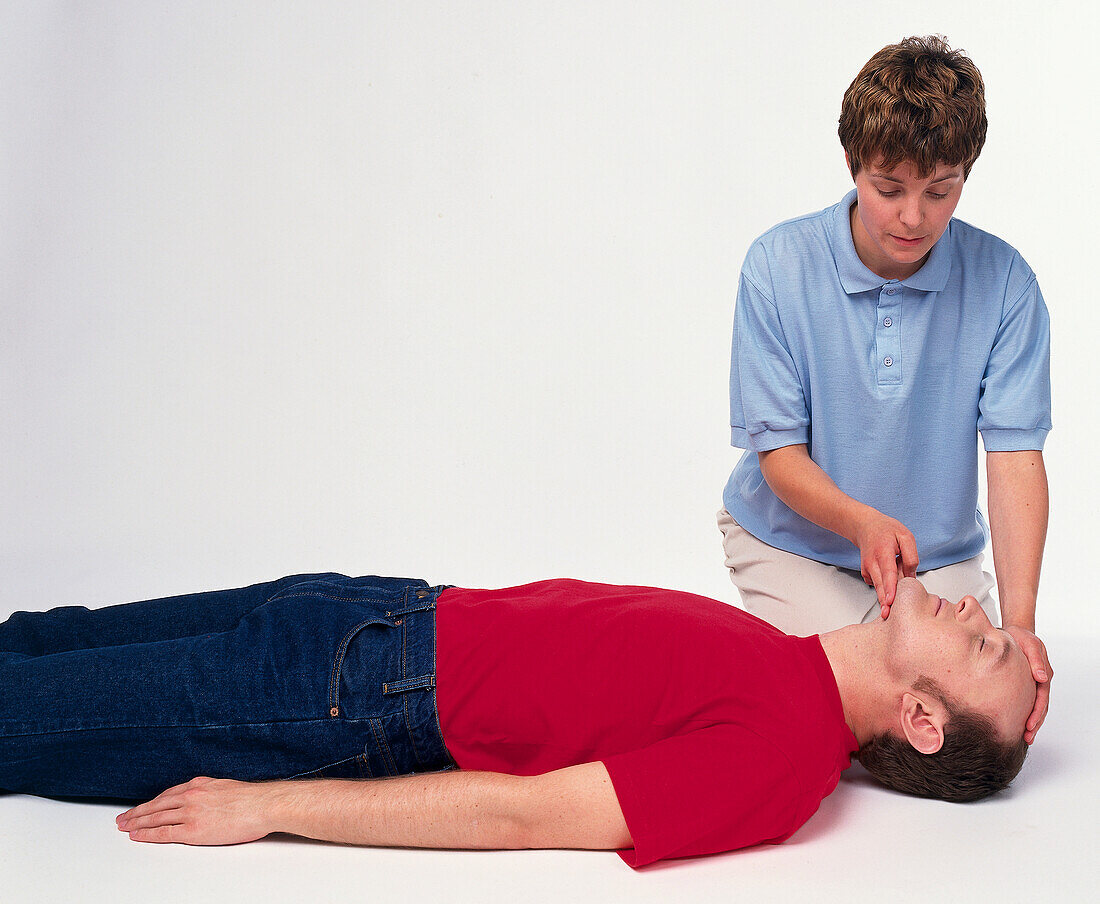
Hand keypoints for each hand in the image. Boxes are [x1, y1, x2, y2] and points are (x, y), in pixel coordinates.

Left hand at [117, 776, 274, 844]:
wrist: (262, 805)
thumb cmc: (252, 799)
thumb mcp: (226, 787)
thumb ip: (210, 793)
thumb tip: (205, 801)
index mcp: (199, 784)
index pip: (167, 794)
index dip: (151, 802)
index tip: (141, 807)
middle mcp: (191, 795)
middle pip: (156, 805)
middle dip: (137, 812)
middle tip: (123, 818)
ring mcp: (190, 812)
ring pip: (155, 818)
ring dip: (136, 823)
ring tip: (124, 827)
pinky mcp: (193, 829)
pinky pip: (163, 833)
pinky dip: (147, 834)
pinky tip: (137, 835)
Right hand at [853, 509, 918, 617]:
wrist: (865, 527)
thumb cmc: (886, 530)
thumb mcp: (905, 536)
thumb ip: (911, 555)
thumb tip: (911, 576)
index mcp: (883, 552)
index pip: (887, 573)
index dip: (889, 588)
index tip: (890, 601)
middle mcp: (872, 562)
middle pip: (880, 585)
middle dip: (885, 601)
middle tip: (889, 616)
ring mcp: (867, 569)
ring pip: (878, 588)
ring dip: (886, 597)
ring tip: (892, 604)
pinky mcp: (867, 575)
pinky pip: (878, 586)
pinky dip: (885, 589)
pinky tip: (891, 583)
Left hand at [1004, 626, 1051, 743]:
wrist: (1014, 632)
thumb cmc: (1021, 636)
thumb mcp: (1029, 644)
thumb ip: (1036, 660)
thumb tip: (1043, 678)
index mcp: (1043, 673)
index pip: (1042, 698)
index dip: (1036, 713)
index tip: (1030, 725)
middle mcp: (1041, 681)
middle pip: (1041, 706)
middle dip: (1035, 723)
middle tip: (1027, 737)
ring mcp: (1034, 683)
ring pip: (1035, 706)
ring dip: (1032, 722)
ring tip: (1025, 737)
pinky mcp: (1024, 684)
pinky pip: (1027, 701)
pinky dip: (1025, 713)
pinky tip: (1019, 723)